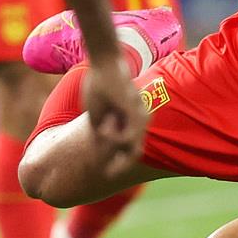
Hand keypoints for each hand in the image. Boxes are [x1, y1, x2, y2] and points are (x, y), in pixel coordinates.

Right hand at [79, 57, 146, 174]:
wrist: (105, 63)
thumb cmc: (101, 85)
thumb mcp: (97, 113)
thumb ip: (100, 130)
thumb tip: (97, 146)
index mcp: (131, 121)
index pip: (130, 149)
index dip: (118, 163)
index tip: (105, 173)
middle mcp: (140, 120)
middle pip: (136, 152)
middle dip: (121, 166)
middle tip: (107, 174)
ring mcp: (139, 116)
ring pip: (134, 146)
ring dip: (113, 144)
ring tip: (99, 130)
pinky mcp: (134, 111)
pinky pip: (129, 136)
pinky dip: (114, 137)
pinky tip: (102, 128)